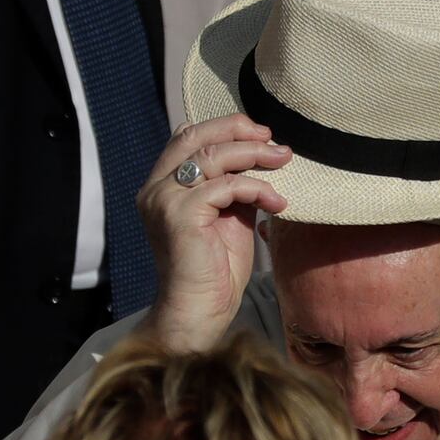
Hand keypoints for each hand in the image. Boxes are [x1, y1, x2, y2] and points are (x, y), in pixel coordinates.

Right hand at [135, 114, 290, 350]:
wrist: (201, 311)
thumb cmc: (216, 271)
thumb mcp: (231, 216)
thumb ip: (236, 185)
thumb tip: (264, 156)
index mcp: (163, 185)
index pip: (188, 137)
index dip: (224, 127)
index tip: (261, 134)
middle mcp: (156, 188)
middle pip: (196, 136)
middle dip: (238, 130)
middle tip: (274, 140)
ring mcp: (164, 200)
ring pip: (212, 156)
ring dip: (254, 155)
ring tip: (283, 161)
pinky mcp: (180, 215)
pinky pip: (224, 186)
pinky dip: (255, 188)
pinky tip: (276, 201)